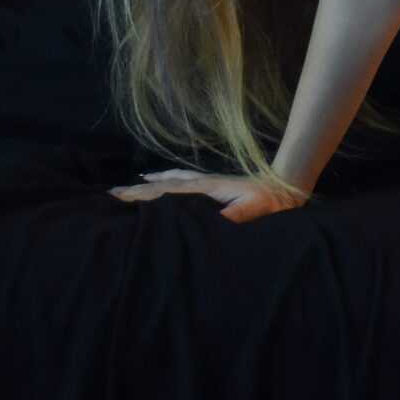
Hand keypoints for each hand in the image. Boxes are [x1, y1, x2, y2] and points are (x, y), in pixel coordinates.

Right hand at [109, 167, 312, 224]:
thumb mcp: (255, 211)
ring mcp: (206, 182)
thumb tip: (211, 221)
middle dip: (138, 191)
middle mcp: (202, 183)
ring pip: (170, 182)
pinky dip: (165, 178)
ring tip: (128, 187)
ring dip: (149, 185)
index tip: (118, 198)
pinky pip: (181, 179)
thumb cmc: (272, 203)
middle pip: (164, 187)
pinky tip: (157, 177)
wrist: (288, 185)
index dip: (143, 197)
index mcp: (206, 190)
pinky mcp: (212, 185)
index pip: (168, 194)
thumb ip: (234, 215)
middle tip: (111, 195)